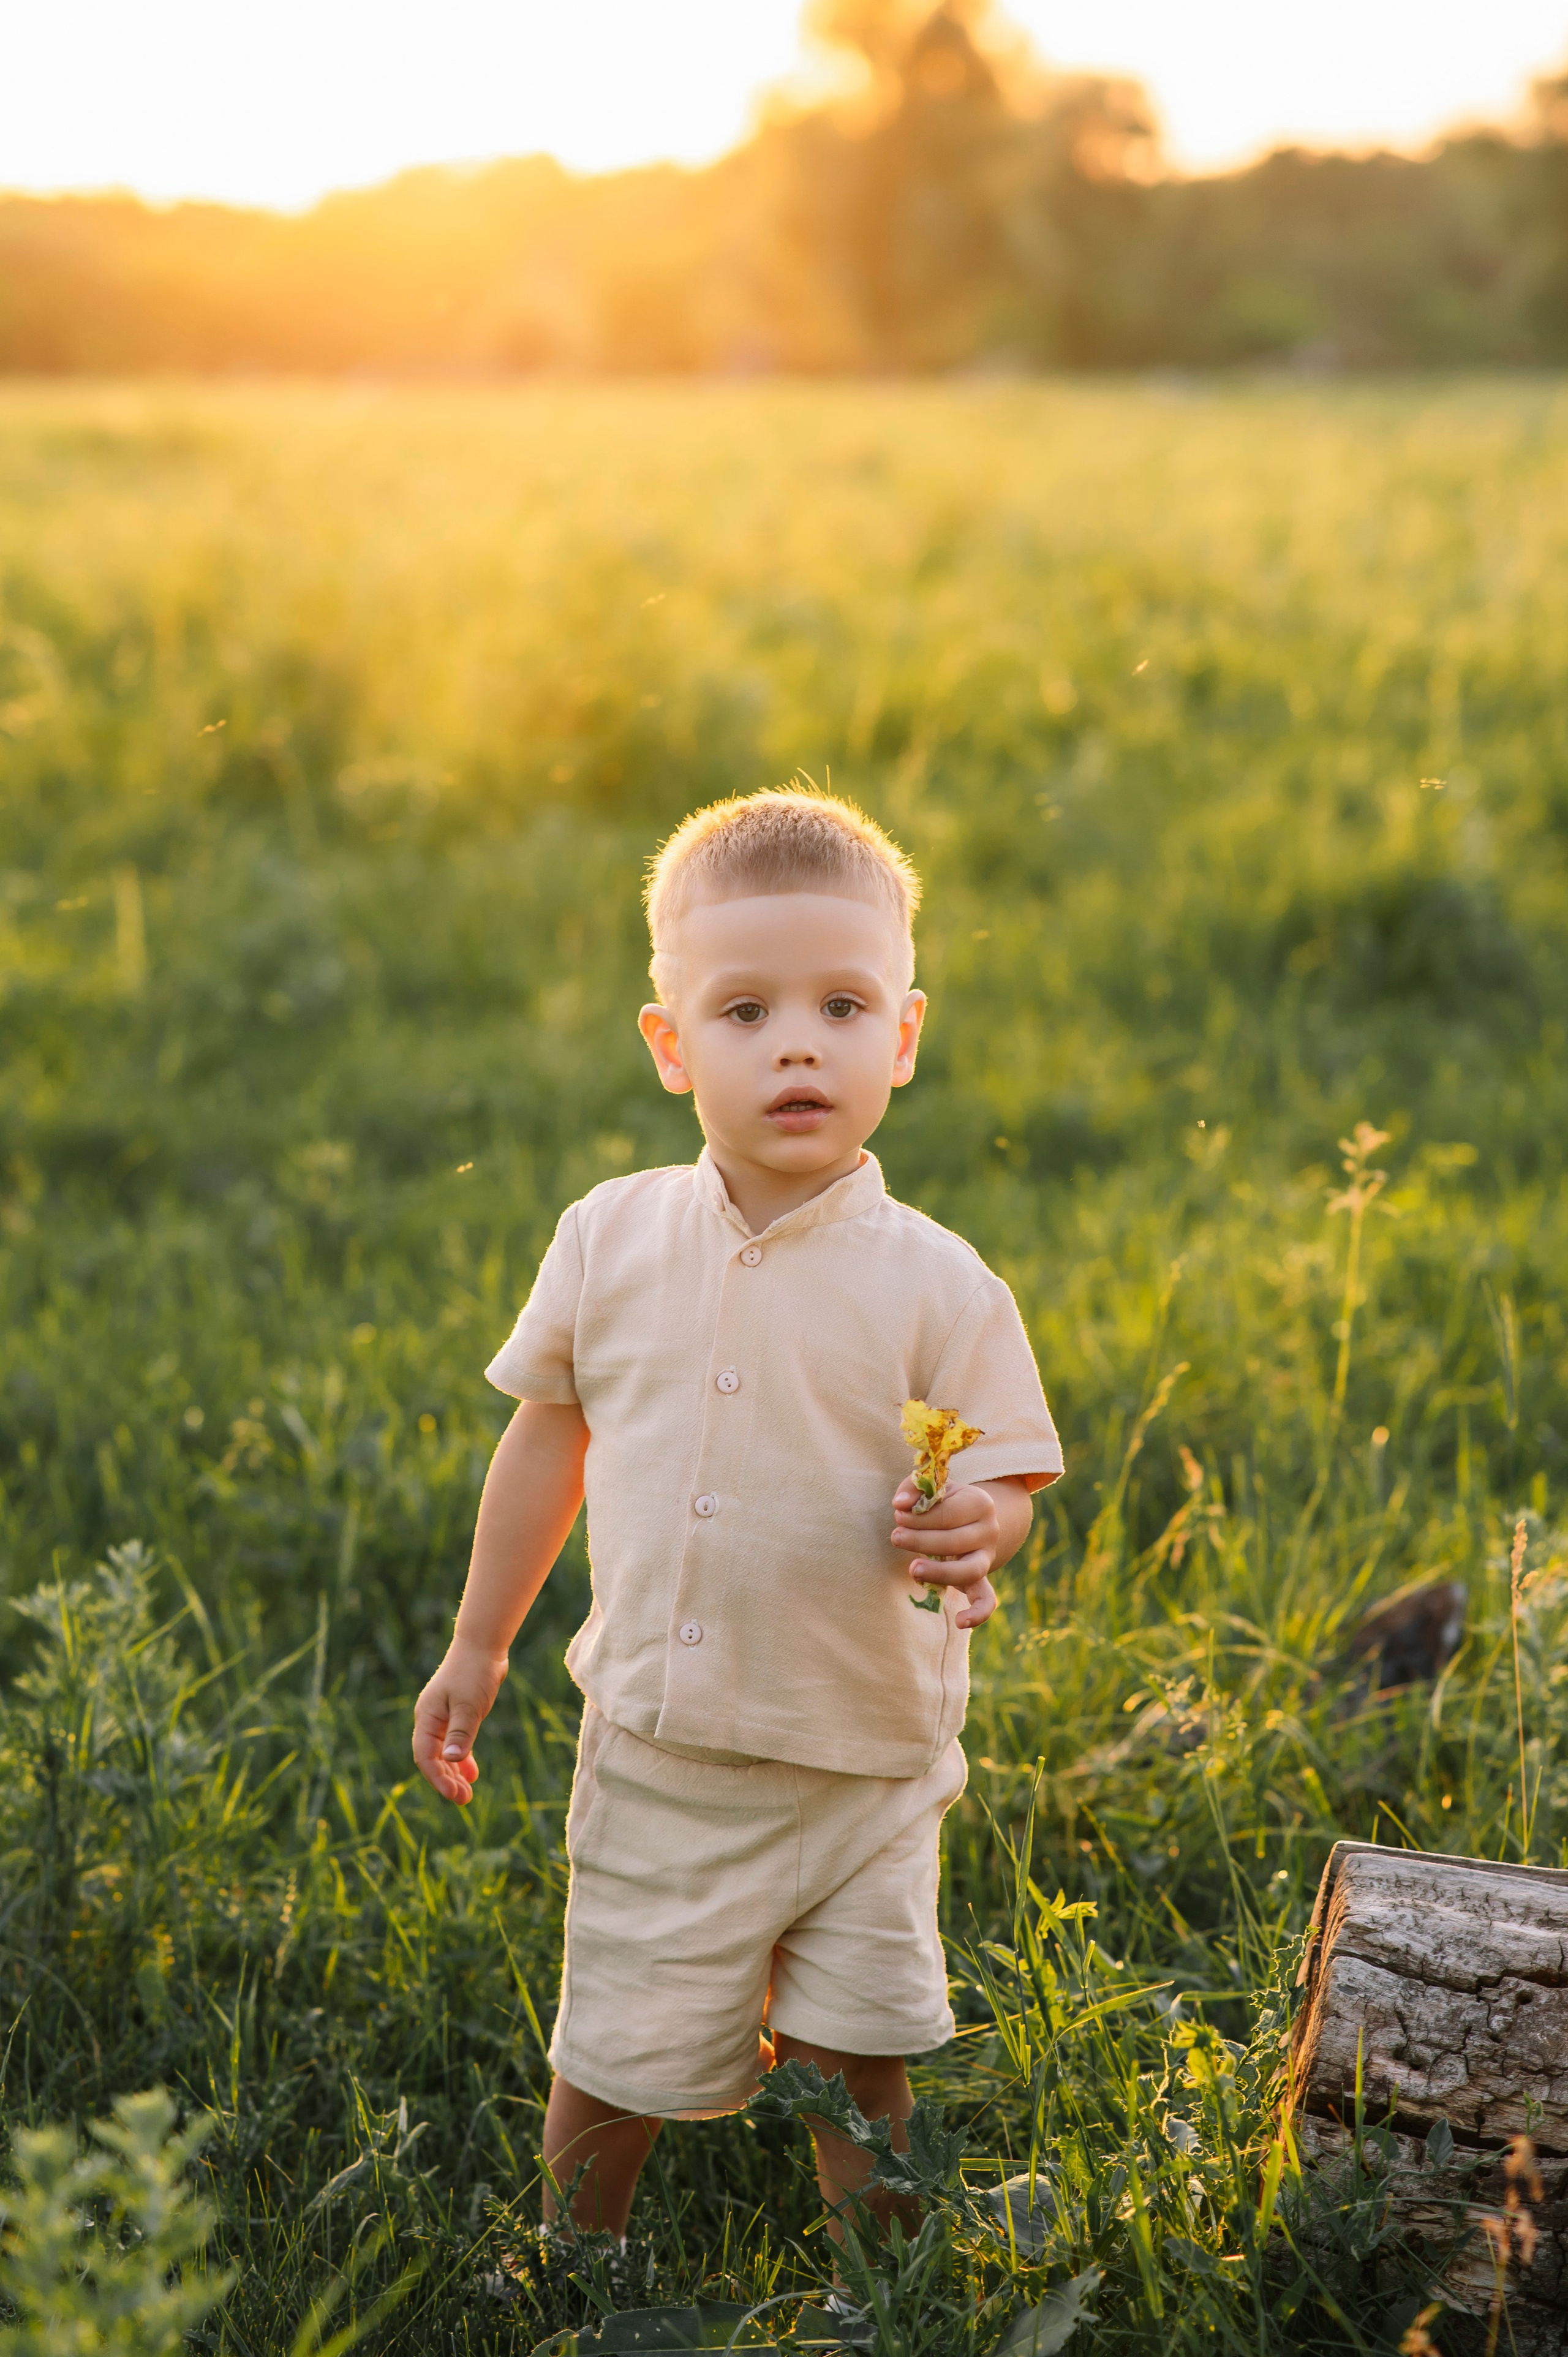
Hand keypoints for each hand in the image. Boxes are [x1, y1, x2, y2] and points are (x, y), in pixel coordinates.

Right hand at [412, 1639, 509, 1804]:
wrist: (483, 1646)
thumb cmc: (474, 1672)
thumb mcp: (469, 1704)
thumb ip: (460, 1732)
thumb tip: (451, 1760)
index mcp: (427, 1717)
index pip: (425, 1756)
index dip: (437, 1778)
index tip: (454, 1795)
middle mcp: (431, 1720)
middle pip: (433, 1759)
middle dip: (446, 1781)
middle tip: (464, 1800)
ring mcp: (443, 1718)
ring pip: (444, 1754)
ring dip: (454, 1774)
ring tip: (467, 1793)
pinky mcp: (457, 1715)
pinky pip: (455, 1744)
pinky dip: (462, 1759)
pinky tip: (472, 1773)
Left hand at [890, 1475, 1030, 1628]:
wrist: (970, 1519)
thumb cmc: (944, 1502)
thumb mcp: (933, 1488)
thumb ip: (914, 1489)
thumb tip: (900, 1504)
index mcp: (979, 1503)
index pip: (948, 1513)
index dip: (919, 1517)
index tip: (898, 1514)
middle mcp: (989, 1531)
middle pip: (955, 1541)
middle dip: (921, 1540)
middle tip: (896, 1536)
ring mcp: (986, 1558)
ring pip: (969, 1571)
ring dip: (939, 1572)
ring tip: (913, 1569)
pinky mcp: (981, 1580)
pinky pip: (986, 1600)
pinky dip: (978, 1613)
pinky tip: (960, 1622)